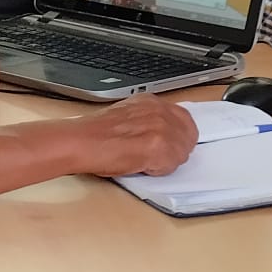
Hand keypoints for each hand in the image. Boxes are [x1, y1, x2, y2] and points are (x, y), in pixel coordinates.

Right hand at [70, 95, 198, 177]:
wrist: (82, 142)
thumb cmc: (95, 134)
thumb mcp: (127, 115)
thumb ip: (148, 120)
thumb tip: (160, 134)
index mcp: (151, 101)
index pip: (184, 118)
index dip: (180, 136)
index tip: (172, 145)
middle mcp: (160, 110)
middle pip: (188, 135)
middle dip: (177, 149)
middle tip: (160, 158)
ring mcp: (161, 128)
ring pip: (182, 152)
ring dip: (168, 161)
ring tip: (146, 161)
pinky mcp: (159, 147)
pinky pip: (171, 165)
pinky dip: (159, 170)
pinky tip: (142, 166)